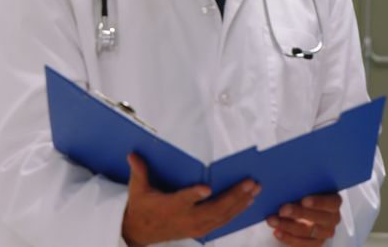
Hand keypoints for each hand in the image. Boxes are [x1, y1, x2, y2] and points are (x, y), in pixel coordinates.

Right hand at [121, 153, 259, 245]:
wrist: (140, 232)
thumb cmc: (142, 208)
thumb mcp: (137, 189)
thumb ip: (139, 171)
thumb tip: (133, 154)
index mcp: (170, 206)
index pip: (183, 200)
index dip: (194, 195)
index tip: (206, 188)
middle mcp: (186, 218)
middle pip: (214, 209)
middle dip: (234, 196)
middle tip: (250, 183)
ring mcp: (196, 226)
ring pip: (223, 217)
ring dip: (240, 203)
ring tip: (255, 191)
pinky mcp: (201, 230)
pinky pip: (223, 222)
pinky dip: (236, 212)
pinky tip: (247, 203)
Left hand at [266, 193, 341, 245]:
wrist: (305, 208)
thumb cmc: (305, 194)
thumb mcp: (305, 187)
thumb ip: (300, 186)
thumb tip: (278, 184)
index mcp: (334, 201)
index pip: (330, 202)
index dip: (318, 202)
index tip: (303, 200)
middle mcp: (332, 218)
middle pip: (318, 218)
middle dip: (298, 214)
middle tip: (282, 210)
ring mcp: (325, 232)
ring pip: (308, 232)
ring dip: (288, 226)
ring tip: (273, 220)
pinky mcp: (316, 242)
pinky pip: (303, 243)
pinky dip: (288, 237)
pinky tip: (277, 231)